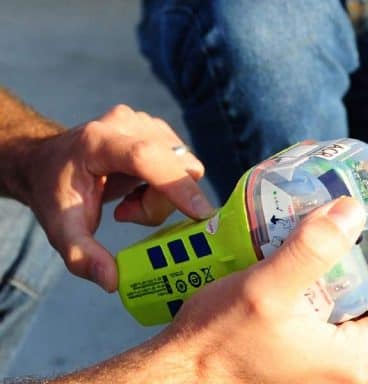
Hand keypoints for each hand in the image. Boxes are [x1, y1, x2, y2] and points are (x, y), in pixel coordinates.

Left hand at [18, 105, 213, 291]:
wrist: (46, 162)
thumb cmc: (54, 193)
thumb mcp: (60, 229)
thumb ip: (82, 257)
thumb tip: (113, 282)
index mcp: (98, 142)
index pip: (146, 157)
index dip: (176, 185)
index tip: (200, 215)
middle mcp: (127, 124)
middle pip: (175, 167)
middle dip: (162, 201)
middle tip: (127, 214)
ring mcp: (146, 123)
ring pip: (184, 167)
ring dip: (163, 196)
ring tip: (128, 203)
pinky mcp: (158, 130)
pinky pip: (182, 164)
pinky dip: (166, 186)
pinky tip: (136, 190)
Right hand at [151, 197, 367, 383]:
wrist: (178, 382)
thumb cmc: (216, 346)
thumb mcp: (266, 289)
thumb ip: (313, 248)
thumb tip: (353, 211)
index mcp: (354, 360)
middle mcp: (350, 373)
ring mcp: (329, 373)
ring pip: (366, 318)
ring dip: (363, 279)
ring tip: (347, 239)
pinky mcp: (309, 367)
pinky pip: (339, 327)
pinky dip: (338, 294)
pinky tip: (315, 269)